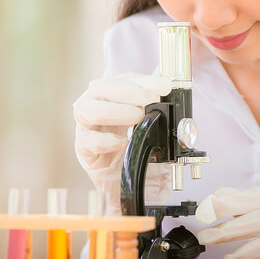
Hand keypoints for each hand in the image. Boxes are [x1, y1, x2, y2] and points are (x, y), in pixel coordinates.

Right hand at [73, 73, 172, 212]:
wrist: (132, 180)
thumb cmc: (142, 147)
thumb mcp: (157, 127)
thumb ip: (163, 112)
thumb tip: (176, 100)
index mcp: (114, 94)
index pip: (125, 79)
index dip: (144, 79)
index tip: (164, 85)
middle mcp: (95, 105)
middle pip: (100, 87)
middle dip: (128, 91)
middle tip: (151, 99)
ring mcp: (86, 127)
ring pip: (86, 109)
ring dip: (115, 111)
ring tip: (137, 118)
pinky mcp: (83, 149)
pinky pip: (87, 141)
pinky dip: (105, 140)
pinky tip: (122, 142)